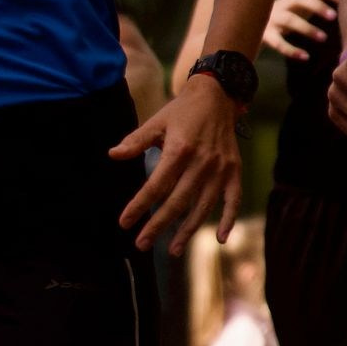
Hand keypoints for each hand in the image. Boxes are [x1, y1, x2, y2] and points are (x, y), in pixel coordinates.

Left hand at [112, 75, 242, 254]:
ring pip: (203, 206)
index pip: (155, 185)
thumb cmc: (181, 111)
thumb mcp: (156, 122)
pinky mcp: (234, 171)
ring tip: (172, 249)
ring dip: (188, 230)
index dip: (139, 205)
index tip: (125, 222)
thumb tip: (112, 155)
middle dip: (158, 225)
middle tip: (141, 244)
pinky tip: (220, 238)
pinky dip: (228, 219)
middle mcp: (201, 163)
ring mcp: (220, 169)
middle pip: (177, 201)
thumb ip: (135, 141)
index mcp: (179, 150)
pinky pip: (233, 200)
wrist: (216, 96)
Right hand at [263, 0, 341, 59]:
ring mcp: (274, 19)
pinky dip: (291, 50)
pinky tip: (305, 57)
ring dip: (307, 28)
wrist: (250, 21)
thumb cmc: (287, 10)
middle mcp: (285, 4)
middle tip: (334, 16)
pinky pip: (278, 43)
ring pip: (289, 20)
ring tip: (323, 38)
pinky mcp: (266, 35)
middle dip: (317, 6)